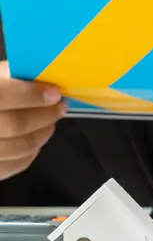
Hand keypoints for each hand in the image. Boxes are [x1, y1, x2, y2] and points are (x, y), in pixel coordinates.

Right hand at [0, 61, 66, 179]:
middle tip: (59, 107)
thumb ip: (7, 75)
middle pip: (15, 125)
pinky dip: (31, 152)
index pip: (2, 95)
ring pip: (18, 148)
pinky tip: (34, 138)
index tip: (54, 93)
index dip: (32, 95)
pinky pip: (14, 165)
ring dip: (42, 134)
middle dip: (45, 115)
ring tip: (50, 122)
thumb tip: (42, 78)